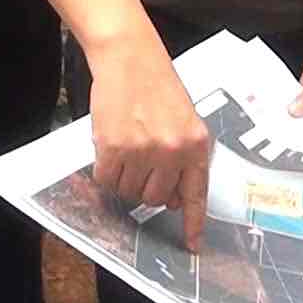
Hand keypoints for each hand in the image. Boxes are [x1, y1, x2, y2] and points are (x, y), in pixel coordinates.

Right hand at [87, 37, 212, 250]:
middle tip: (140, 164)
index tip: (193, 245)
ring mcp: (143, 151)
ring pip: (129, 192)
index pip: (196, 195)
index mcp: (196, 145)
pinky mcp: (114, 147)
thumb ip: (183, 157)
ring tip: (126, 147)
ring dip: (124, 178)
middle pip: (155, 199)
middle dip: (146, 188)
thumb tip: (173, 198)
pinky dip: (105, 170)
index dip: (194, 223)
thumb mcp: (184, 120)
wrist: (130, 58)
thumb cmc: (156, 86)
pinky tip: (110, 146)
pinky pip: (107, 180)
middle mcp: (173, 151)